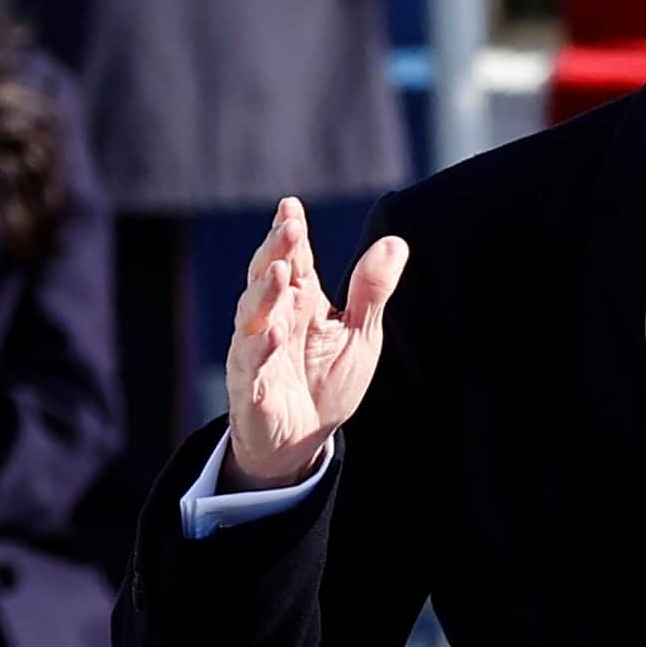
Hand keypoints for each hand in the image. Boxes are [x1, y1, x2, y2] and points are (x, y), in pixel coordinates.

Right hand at [222, 197, 408, 490]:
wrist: (304, 439)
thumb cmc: (327, 379)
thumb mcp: (359, 333)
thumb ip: (371, 291)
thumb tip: (396, 242)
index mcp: (300, 302)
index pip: (294, 260)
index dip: (291, 234)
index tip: (291, 207)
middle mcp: (273, 319)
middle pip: (267, 278)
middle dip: (276, 252)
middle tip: (289, 228)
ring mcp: (256, 351)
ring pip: (251, 316)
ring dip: (264, 293)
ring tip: (280, 272)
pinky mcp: (251, 387)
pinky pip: (249, 365)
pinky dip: (258, 349)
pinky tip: (270, 333)